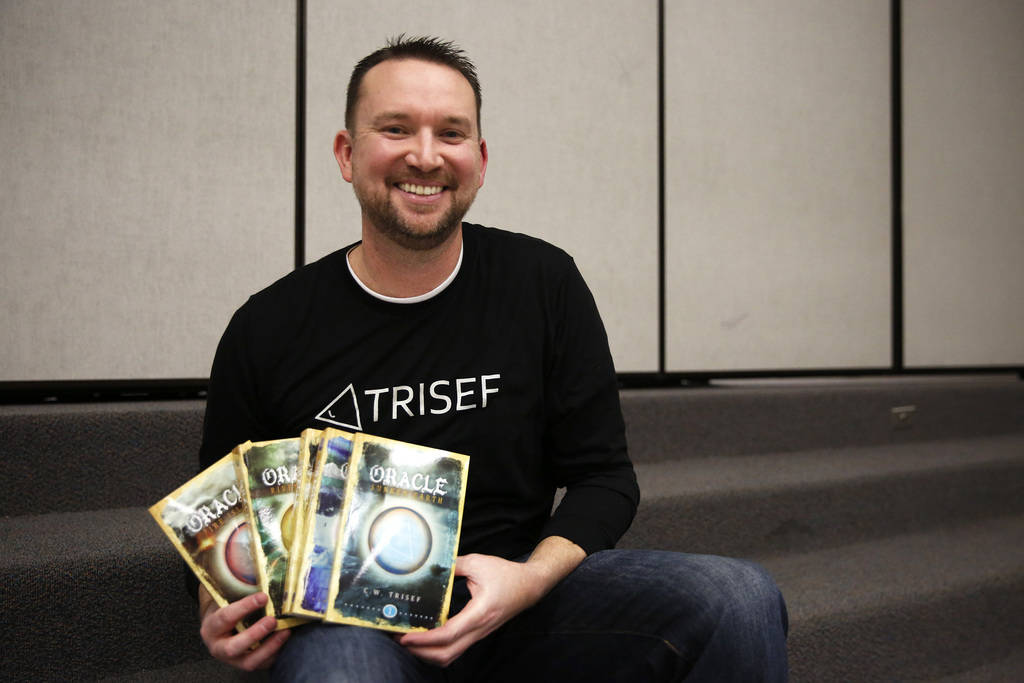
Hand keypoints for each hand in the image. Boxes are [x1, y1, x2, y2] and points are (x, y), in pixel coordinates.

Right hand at [198, 589, 290, 671]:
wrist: (220, 628)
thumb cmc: (225, 608)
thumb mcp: (225, 598)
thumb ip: (239, 589)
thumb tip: (262, 570)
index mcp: (211, 627)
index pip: (225, 617)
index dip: (244, 607)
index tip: (263, 597)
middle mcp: (218, 647)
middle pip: (234, 647)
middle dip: (255, 634)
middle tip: (272, 620)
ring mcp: (232, 660)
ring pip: (249, 661)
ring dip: (269, 647)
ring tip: (285, 631)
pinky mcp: (246, 664)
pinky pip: (262, 665)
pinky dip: (275, 653)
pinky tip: (285, 640)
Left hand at [398, 553, 538, 666]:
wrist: (529, 586)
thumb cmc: (506, 575)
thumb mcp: (479, 563)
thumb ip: (453, 565)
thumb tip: (431, 566)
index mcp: (479, 613)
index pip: (448, 634)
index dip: (425, 639)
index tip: (405, 636)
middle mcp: (479, 629)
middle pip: (446, 654)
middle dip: (420, 652)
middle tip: (400, 639)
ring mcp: (478, 634)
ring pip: (450, 656)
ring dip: (428, 654)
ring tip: (409, 641)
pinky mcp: (477, 634)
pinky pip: (455, 649)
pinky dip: (437, 649)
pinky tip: (426, 638)